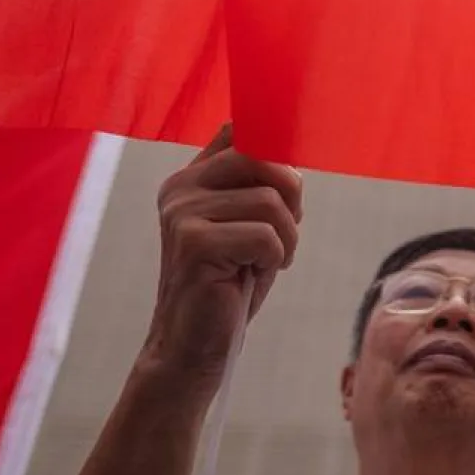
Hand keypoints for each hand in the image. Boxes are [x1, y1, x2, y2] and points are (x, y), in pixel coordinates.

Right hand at [141, 124, 301, 380]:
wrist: (196, 345)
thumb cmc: (231, 283)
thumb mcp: (249, 222)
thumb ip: (260, 181)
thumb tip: (293, 150)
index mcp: (192, 176)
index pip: (238, 129)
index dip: (275, 146)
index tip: (288, 181)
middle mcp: (181, 187)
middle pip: (262, 157)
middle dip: (290, 197)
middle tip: (283, 235)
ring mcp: (183, 213)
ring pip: (271, 201)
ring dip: (286, 237)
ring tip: (266, 261)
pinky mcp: (193, 243)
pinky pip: (266, 235)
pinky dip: (274, 258)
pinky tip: (253, 274)